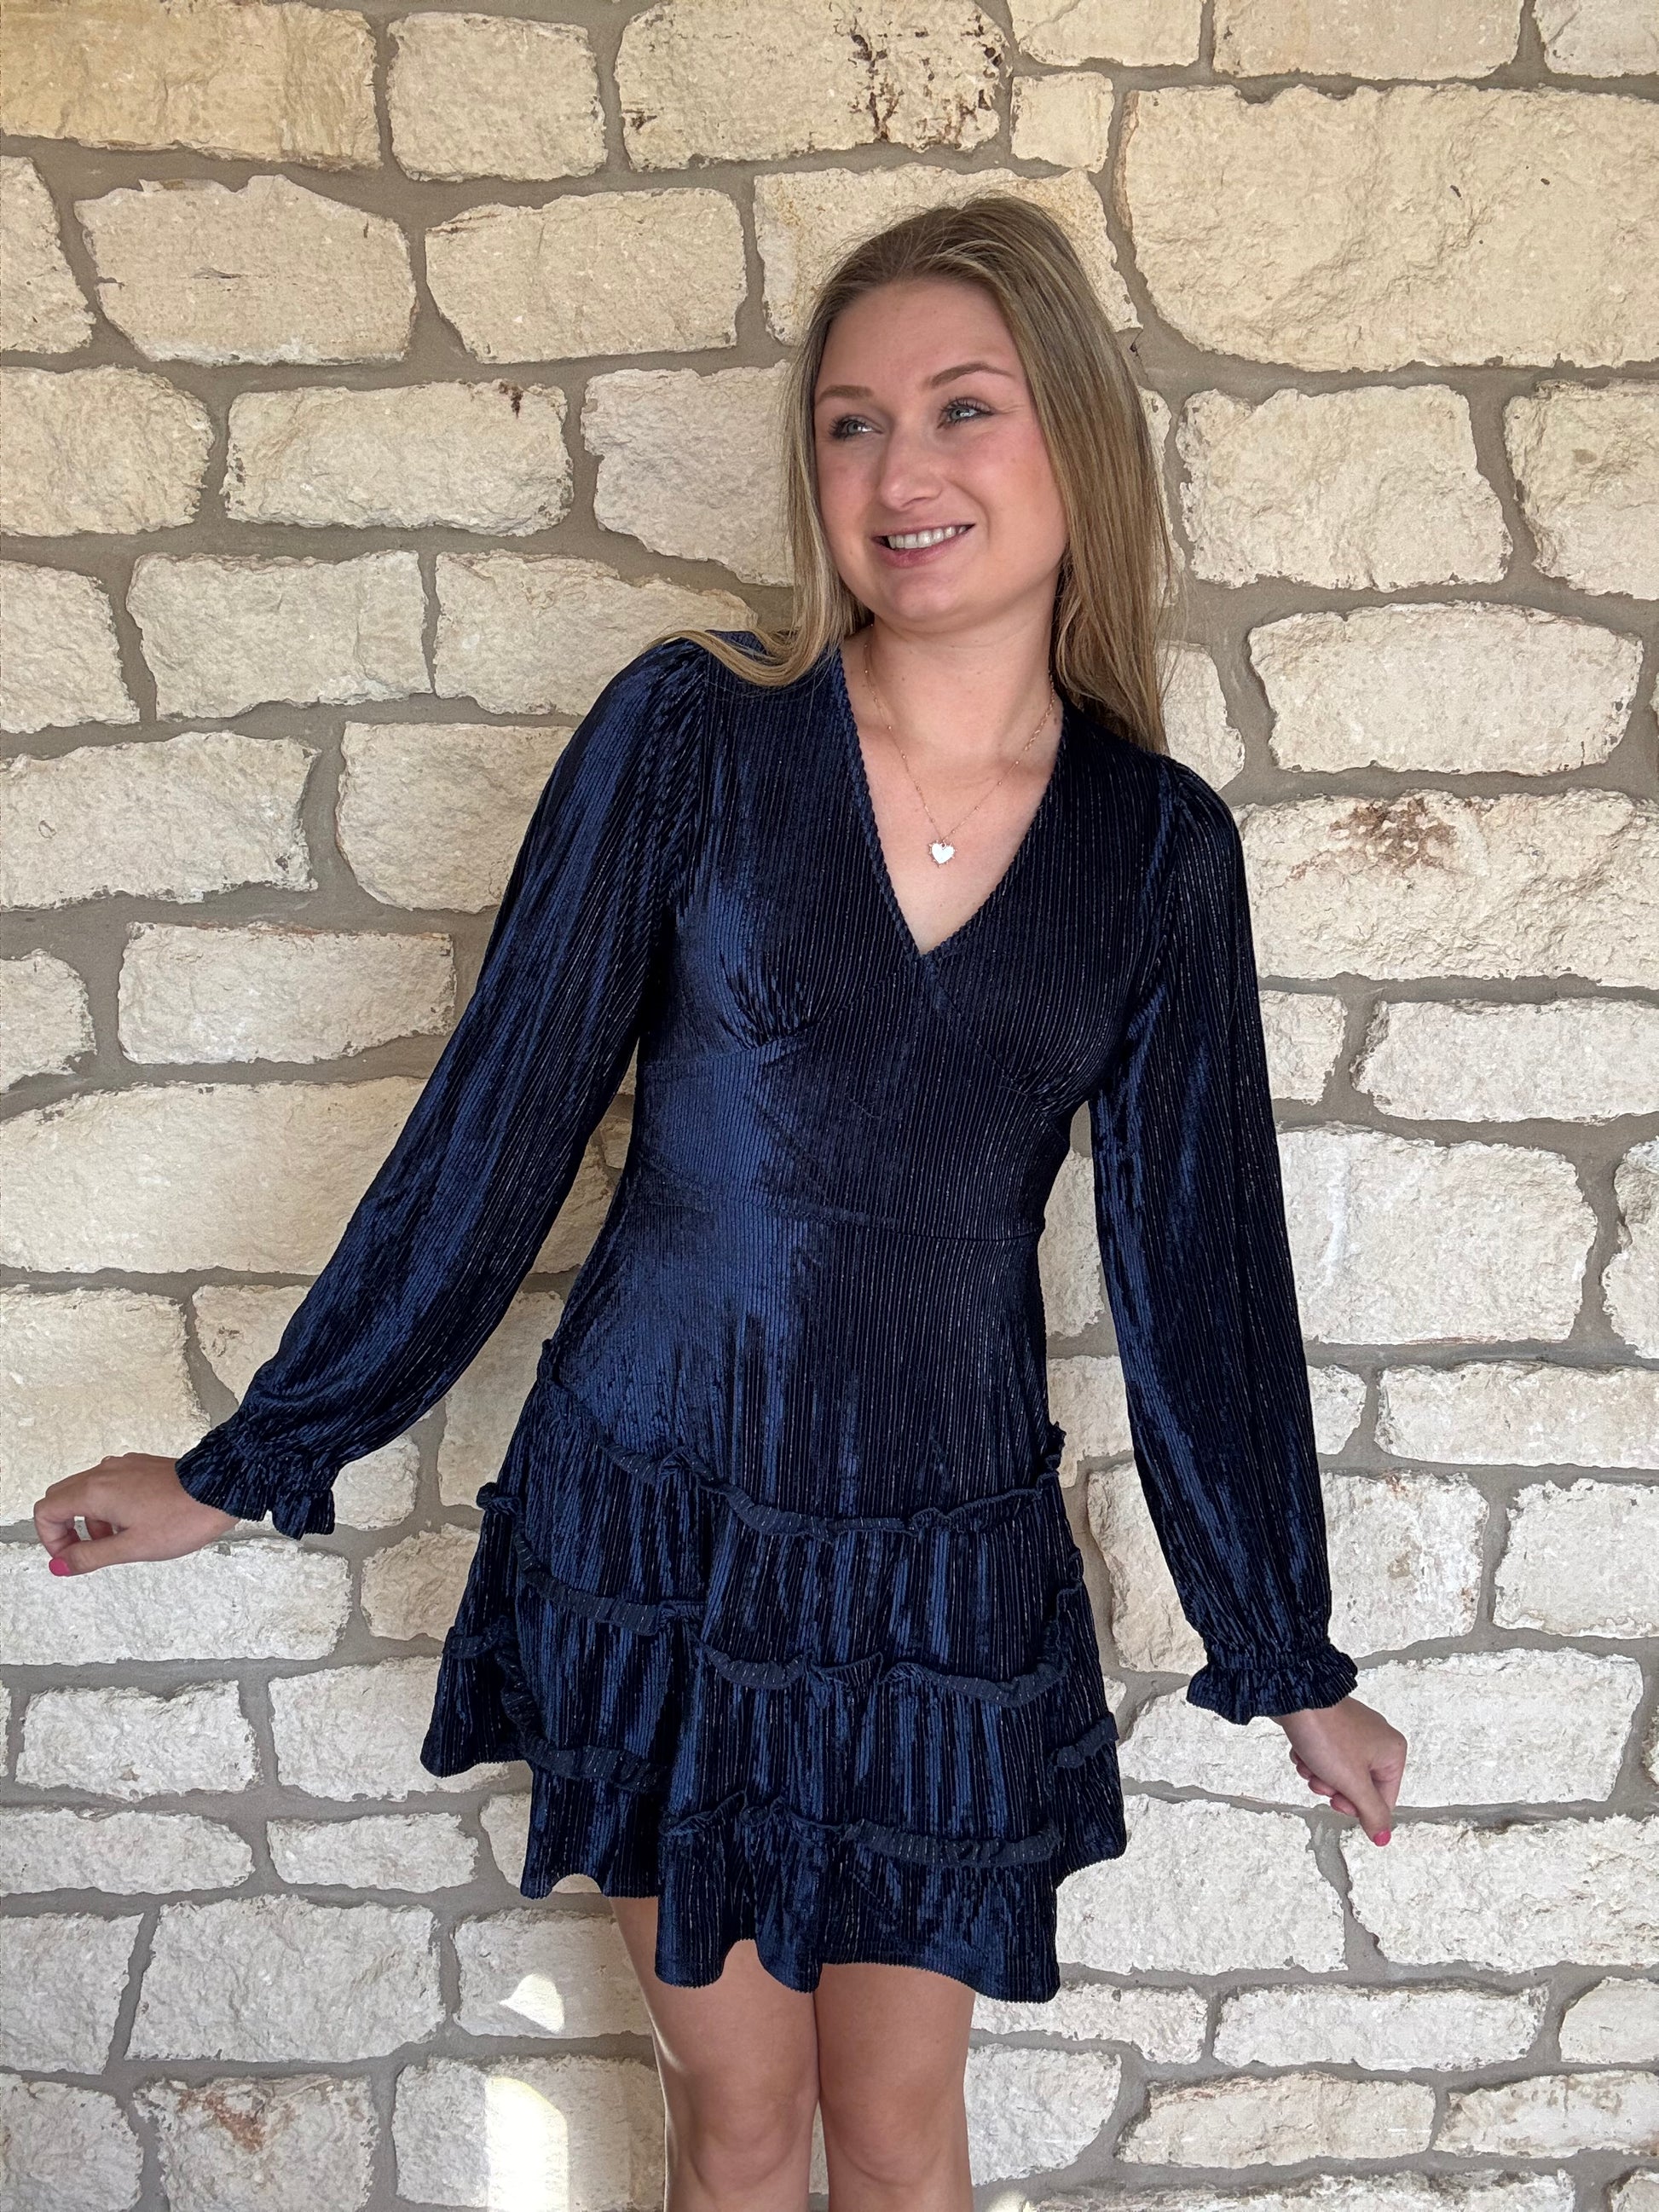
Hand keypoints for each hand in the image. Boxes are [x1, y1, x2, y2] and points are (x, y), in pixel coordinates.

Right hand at [34, 1453, 241, 1575]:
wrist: (221, 1489)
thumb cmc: (182, 1517)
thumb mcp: (131, 1547)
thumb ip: (90, 1557)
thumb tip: (61, 1565)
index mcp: (95, 1491)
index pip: (46, 1511)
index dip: (51, 1540)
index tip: (70, 1557)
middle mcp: (104, 1473)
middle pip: (61, 1498)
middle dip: (67, 1529)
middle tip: (88, 1551)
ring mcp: (123, 1466)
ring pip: (86, 1492)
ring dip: (91, 1520)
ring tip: (118, 1540)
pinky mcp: (140, 1466)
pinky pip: (110, 1485)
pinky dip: (110, 1506)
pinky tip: (136, 1523)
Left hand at [1277, 1694, 1405, 1844]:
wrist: (1294, 1698)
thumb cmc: (1327, 1733)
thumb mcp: (1353, 1782)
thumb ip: (1370, 1813)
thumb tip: (1382, 1837)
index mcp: (1393, 1752)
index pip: (1383, 1801)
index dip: (1356, 1807)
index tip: (1338, 1801)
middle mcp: (1378, 1739)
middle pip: (1358, 1788)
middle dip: (1333, 1788)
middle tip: (1321, 1779)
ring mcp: (1354, 1732)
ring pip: (1337, 1774)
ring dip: (1318, 1774)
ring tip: (1310, 1760)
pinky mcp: (1332, 1727)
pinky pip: (1324, 1756)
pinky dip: (1311, 1759)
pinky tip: (1302, 1750)